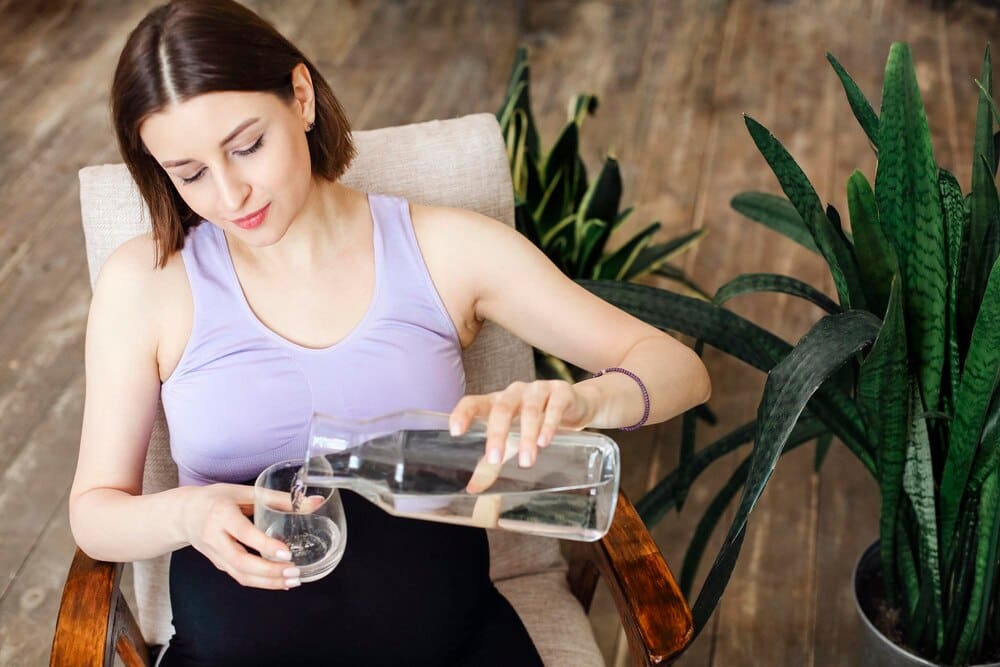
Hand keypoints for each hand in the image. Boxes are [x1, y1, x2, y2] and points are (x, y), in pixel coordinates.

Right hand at [178, 483, 317, 589]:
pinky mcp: (218, 564)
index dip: (265, 545)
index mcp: (221, 514)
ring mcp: (214, 554)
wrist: (183, 514)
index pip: (243, 533)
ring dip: (267, 582)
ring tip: (293, 581)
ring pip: (239, 575)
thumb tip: (315, 502)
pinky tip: (279, 581)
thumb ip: (279, 498)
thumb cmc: (217, 498)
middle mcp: (214, 536)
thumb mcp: (245, 491)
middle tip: (295, 573)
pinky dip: (260, 582)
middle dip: (269, 572)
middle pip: (240, 562)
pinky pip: (239, 577)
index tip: (286, 553)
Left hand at [449, 380, 595, 492]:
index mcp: (496, 402)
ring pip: (530, 410)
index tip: (455, 431)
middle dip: (497, 434)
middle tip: (495, 459)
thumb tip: (472, 488)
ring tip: (526, 461)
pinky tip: (545, 441)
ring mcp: (538, 389)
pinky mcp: (561, 392)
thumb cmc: (534, 423)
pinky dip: (549, 425)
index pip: (474, 402)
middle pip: (502, 408)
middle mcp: (514, 392)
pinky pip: (554, 407)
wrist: (573, 406)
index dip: (463, 413)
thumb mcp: (512, 441)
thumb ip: (491, 464)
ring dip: (526, 436)